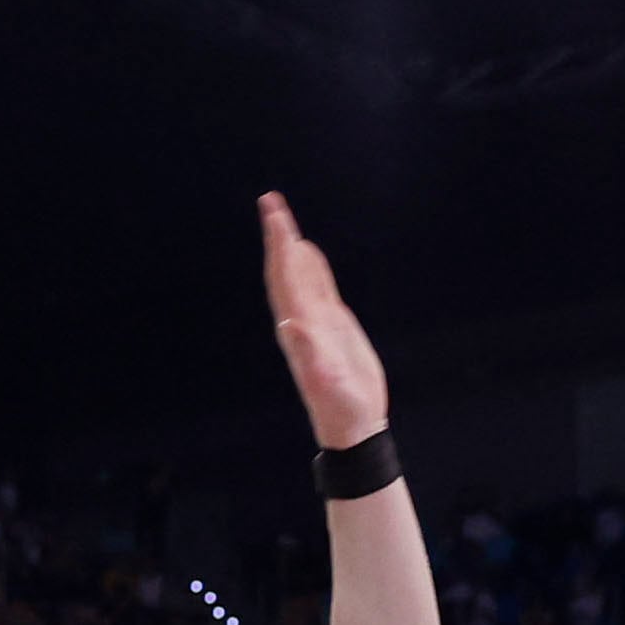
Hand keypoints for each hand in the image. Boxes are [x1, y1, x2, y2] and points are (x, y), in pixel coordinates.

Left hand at [262, 191, 388, 450]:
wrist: (353, 424)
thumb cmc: (341, 407)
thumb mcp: (326, 381)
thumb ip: (309, 352)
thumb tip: (289, 323)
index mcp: (299, 327)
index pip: (284, 277)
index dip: (278, 246)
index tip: (274, 215)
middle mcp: (303, 319)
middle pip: (286, 269)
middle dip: (279, 235)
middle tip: (271, 201)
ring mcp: (318, 321)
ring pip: (300, 275)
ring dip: (291, 246)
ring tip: (283, 218)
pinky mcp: (334, 326)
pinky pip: (319, 288)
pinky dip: (312, 267)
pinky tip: (310, 252)